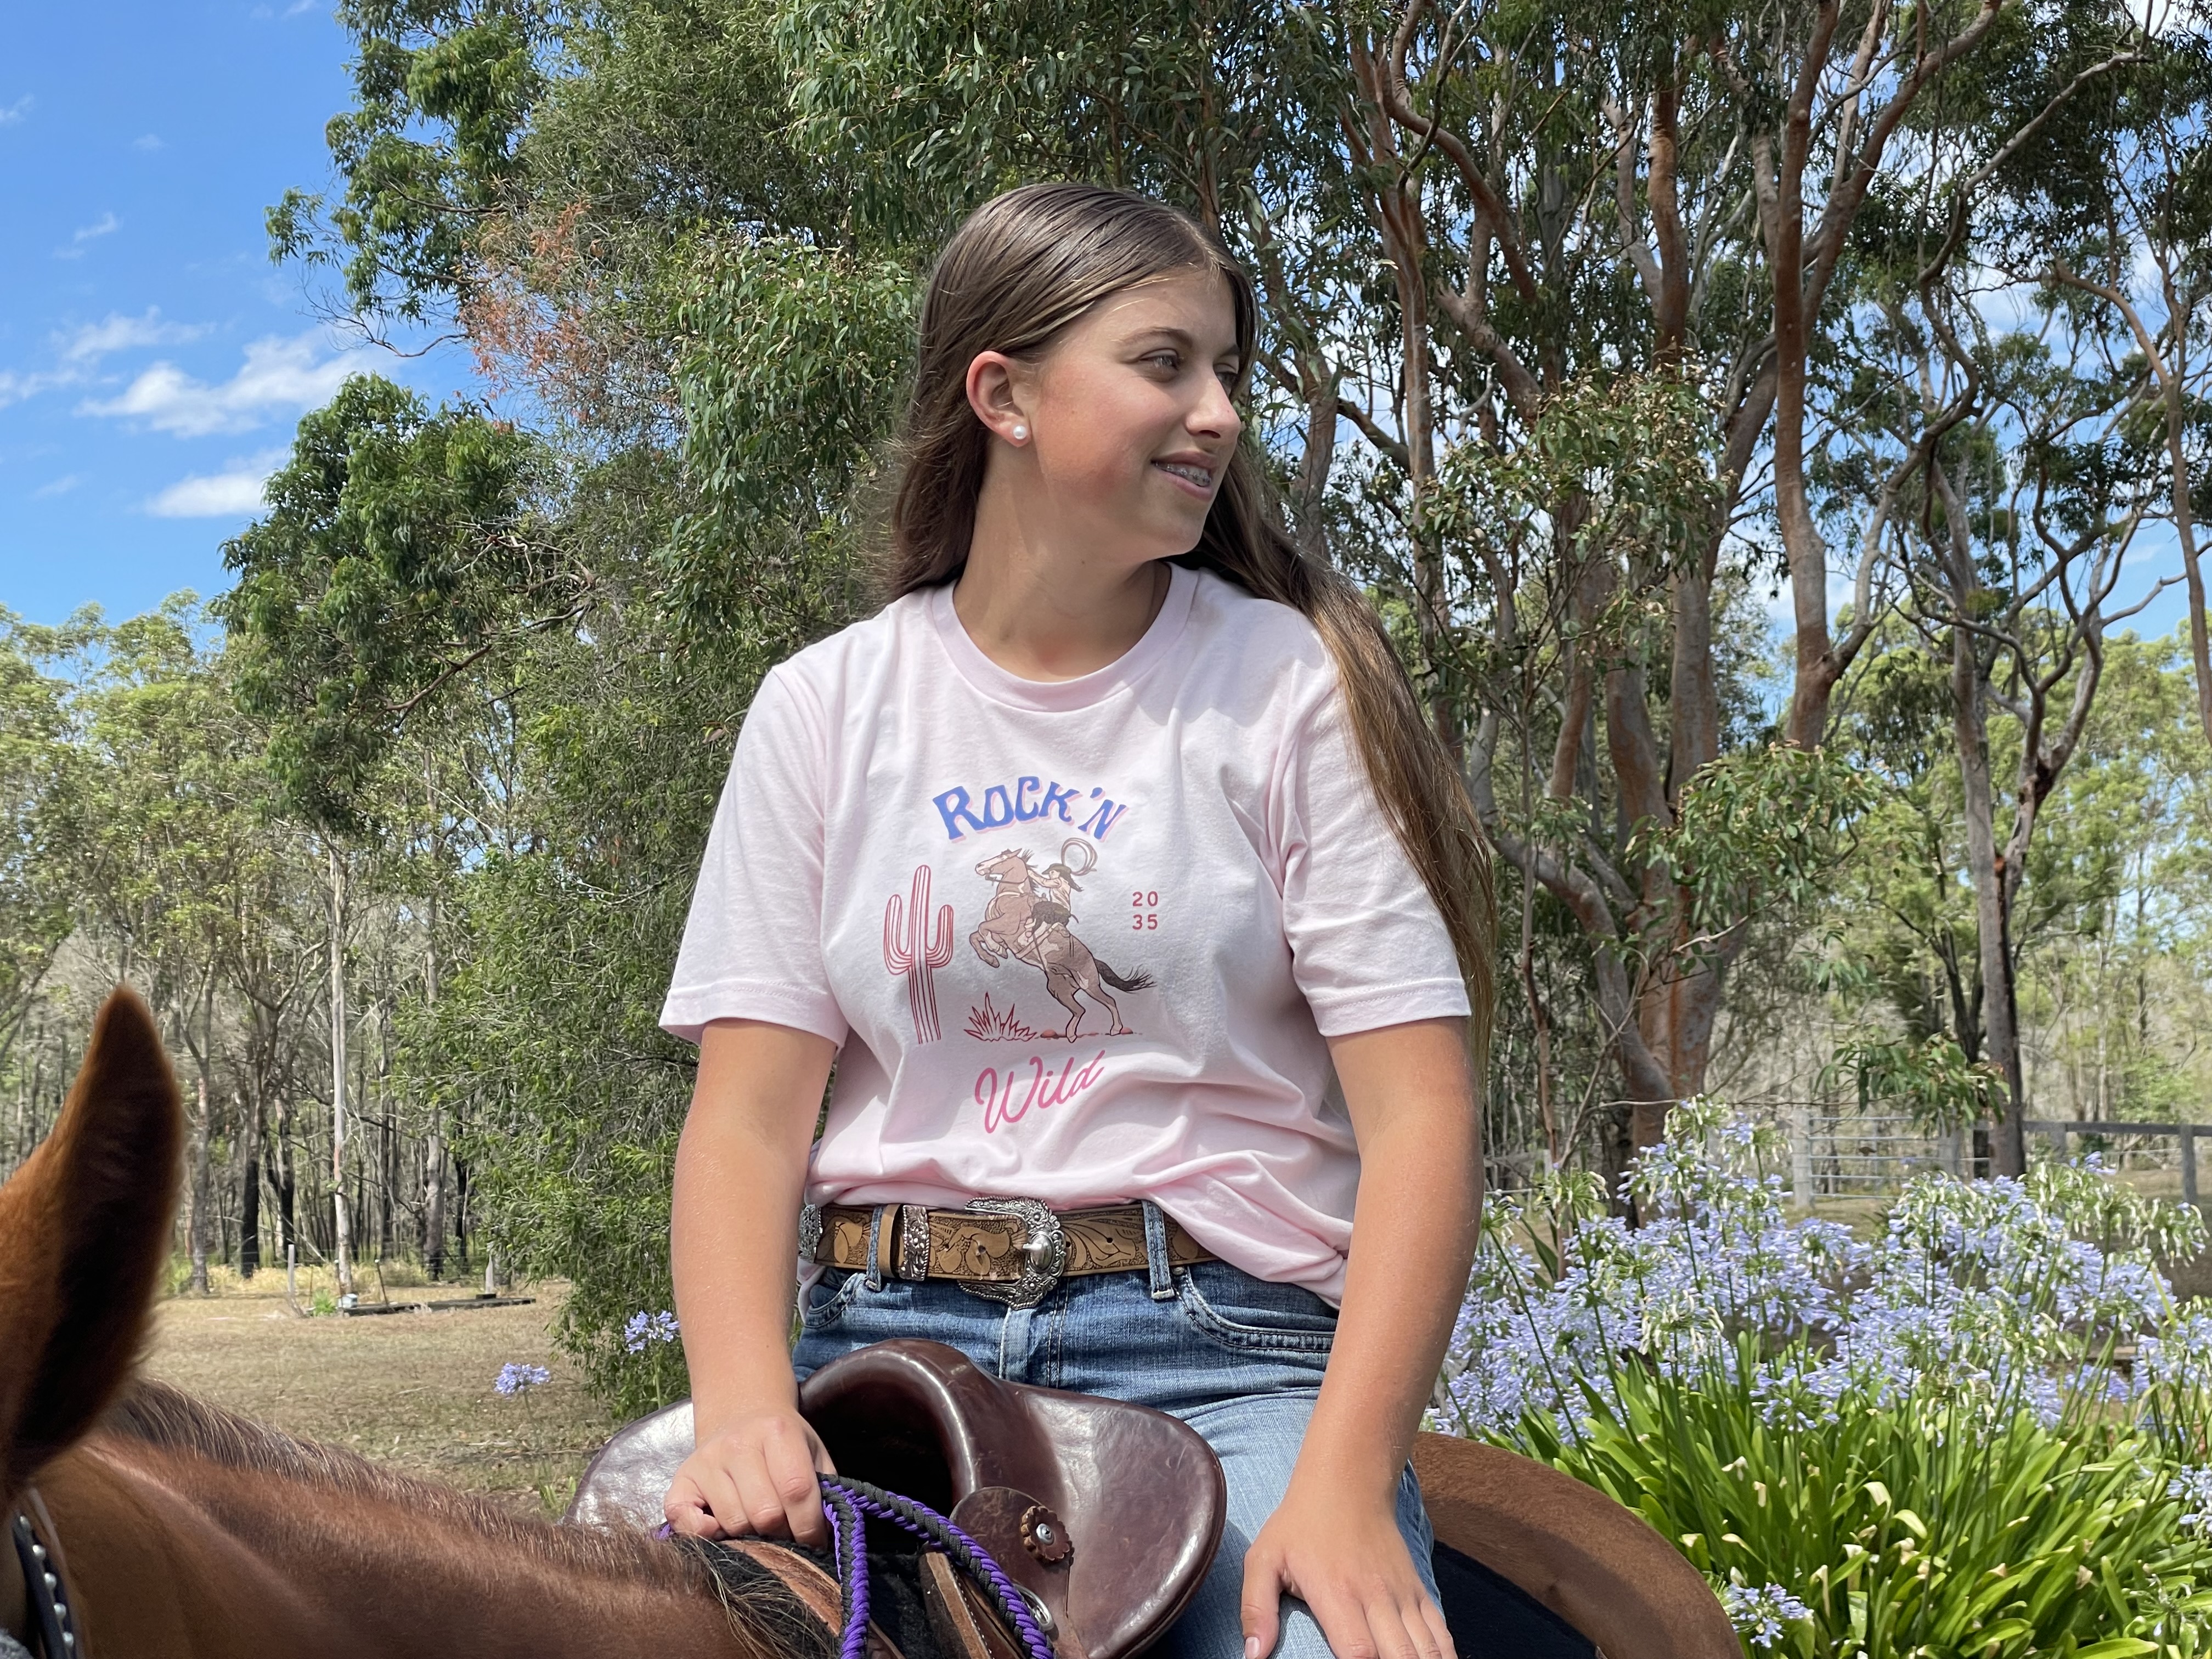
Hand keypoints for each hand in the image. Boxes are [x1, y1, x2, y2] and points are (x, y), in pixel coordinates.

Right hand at [663, 1406, 836, 1545]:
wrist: (743, 1416)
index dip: (809, 1526)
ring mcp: (706, 1461)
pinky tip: (721, 1531)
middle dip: (782, 1535)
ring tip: (761, 1530)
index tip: (815, 1543)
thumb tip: (831, 1536)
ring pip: (733, 1523)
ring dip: (751, 1538)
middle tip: (787, 1535)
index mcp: (777, 1431)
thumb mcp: (813, 1453)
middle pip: (765, 1512)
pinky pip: (685, 1520)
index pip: (797, 1490)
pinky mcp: (681, 1479)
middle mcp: (738, 1443)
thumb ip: (825, 1489)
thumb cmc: (784, 1444)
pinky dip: (703, 1536)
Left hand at [1240, 1479, 1452, 1658]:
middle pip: (1400, 1657)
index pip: (1359, 1651)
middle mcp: (1375, 1597)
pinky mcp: (1417, 1590)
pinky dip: (1443, 1654)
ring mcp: (1402, 1594)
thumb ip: (1256, 1608)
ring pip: (1427, 1648)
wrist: (1348, 1481)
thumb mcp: (1264, 1558)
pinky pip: (1440, 1632)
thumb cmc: (1300, 1524)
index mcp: (1336, 1593)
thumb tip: (1252, 1656)